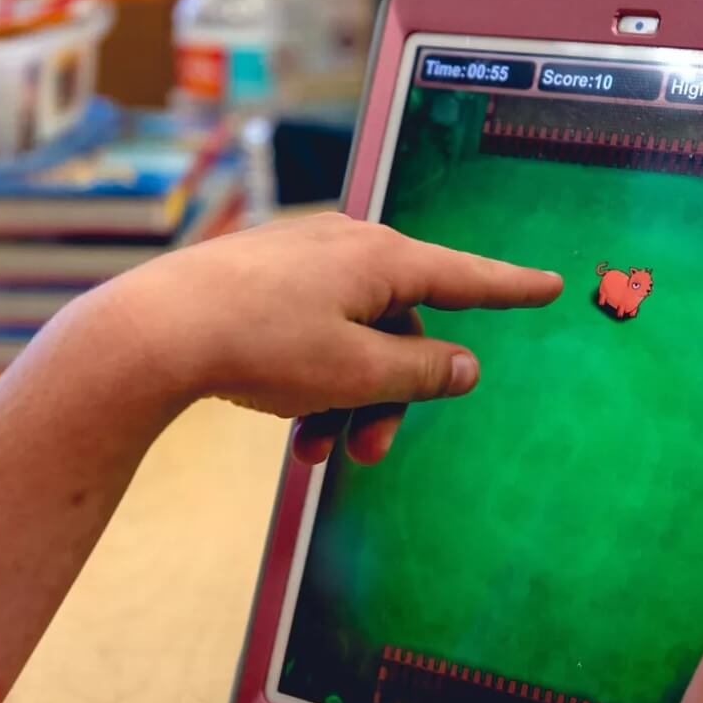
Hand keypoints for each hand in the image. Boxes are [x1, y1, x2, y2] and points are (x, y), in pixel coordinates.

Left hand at [103, 212, 562, 464]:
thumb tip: (466, 365)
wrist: (152, 332)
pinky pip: (312, 331)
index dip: (511, 287)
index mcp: (381, 260)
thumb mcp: (356, 372)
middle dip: (391, 395)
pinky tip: (290, 425)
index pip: (465, 276)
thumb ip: (422, 371)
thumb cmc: (263, 345)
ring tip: (317, 453)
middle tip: (370, 451)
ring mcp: (302, 261)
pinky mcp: (265, 279)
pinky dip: (313, 379)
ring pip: (352, 337)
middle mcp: (347, 249)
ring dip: (346, 399)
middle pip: (400, 327)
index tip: (550, 285)